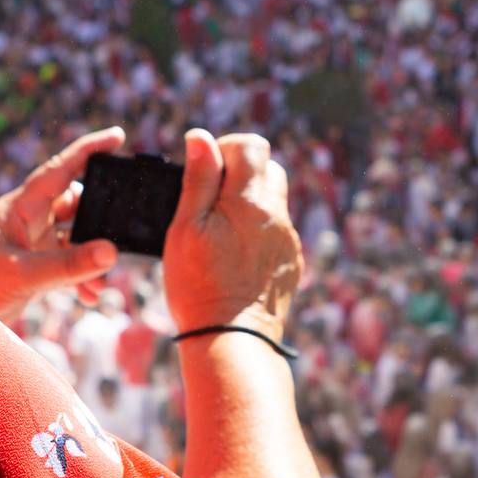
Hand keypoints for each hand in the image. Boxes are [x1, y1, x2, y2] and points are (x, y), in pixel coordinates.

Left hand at [0, 127, 124, 323]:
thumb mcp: (23, 274)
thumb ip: (68, 266)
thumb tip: (110, 253)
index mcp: (21, 207)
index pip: (60, 169)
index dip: (88, 150)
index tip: (118, 136)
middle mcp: (28, 220)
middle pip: (75, 204)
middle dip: (99, 220)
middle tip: (119, 235)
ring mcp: (31, 244)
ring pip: (74, 238)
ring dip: (91, 257)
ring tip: (101, 281)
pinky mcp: (32, 268)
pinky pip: (67, 264)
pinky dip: (82, 277)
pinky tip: (89, 296)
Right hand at [164, 129, 303, 337]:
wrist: (232, 340)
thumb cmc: (199, 285)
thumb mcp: (186, 227)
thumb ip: (199, 179)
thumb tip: (201, 138)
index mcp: (251, 200)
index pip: (253, 146)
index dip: (226, 149)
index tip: (206, 171)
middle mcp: (277, 216)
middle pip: (268, 170)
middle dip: (240, 175)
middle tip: (211, 201)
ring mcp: (287, 240)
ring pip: (274, 202)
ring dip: (250, 203)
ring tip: (221, 230)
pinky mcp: (290, 263)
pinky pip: (277, 232)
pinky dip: (258, 232)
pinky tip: (235, 256)